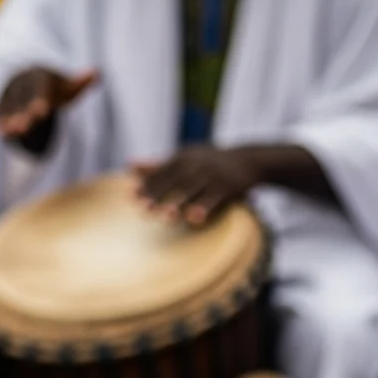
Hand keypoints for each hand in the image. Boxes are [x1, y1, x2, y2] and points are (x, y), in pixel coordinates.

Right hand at [0, 67, 97, 139]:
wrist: (30, 74)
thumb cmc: (54, 86)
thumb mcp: (68, 85)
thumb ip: (80, 83)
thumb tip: (96, 74)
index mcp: (39, 81)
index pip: (40, 92)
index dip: (41, 101)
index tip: (42, 111)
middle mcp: (22, 87)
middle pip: (22, 103)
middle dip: (22, 115)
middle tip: (22, 128)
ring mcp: (10, 96)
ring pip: (6, 110)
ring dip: (3, 120)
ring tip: (3, 132)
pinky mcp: (1, 106)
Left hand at [134, 146, 259, 225]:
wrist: (249, 160)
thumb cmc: (209, 163)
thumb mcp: (185, 158)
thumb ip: (158, 165)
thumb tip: (129, 165)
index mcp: (183, 158)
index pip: (161, 171)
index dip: (147, 185)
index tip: (131, 198)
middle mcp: (196, 164)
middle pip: (174, 180)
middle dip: (159, 194)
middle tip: (143, 210)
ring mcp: (212, 175)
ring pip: (193, 190)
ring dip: (179, 202)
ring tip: (166, 217)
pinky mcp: (228, 186)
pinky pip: (214, 198)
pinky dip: (204, 207)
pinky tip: (194, 219)